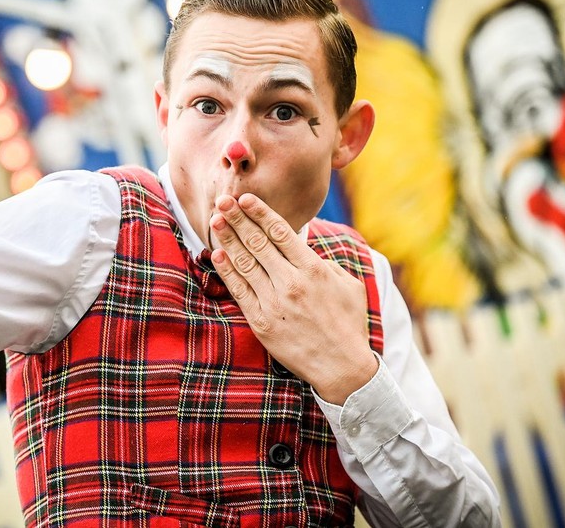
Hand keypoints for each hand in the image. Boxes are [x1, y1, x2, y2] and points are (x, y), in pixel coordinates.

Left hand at [210, 193, 378, 404]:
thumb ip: (326, 263)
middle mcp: (291, 282)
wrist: (342, 367)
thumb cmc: (348, 324)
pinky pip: (239, 290)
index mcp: (313, 269)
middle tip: (222, 201)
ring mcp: (273, 302)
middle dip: (237, 218)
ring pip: (244, 263)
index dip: (260, 212)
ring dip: (227, 239)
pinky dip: (227, 271)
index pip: (280, 231)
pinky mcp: (261, 322)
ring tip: (215, 220)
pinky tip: (217, 254)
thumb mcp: (349, 285)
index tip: (245, 198)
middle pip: (257, 242)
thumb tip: (305, 248)